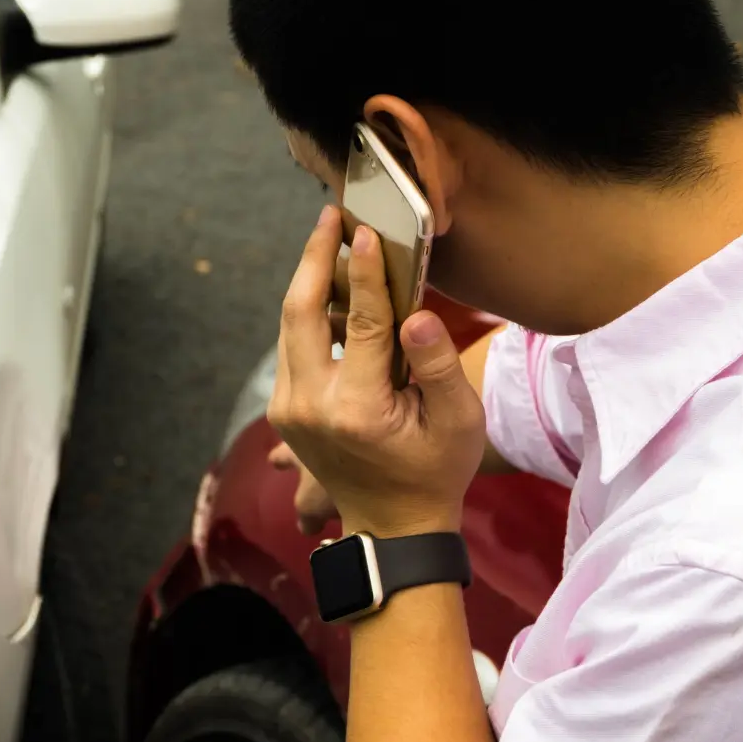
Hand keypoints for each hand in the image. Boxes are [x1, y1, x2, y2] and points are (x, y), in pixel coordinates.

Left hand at [270, 206, 482, 537]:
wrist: (392, 526)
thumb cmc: (435, 471)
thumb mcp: (458, 422)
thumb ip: (437, 365)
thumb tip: (415, 314)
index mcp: (356, 409)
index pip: (360, 323)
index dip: (363, 271)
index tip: (363, 228)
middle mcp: (311, 406)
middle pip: (299, 312)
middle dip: (313, 258)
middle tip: (330, 215)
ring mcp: (289, 409)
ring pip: (288, 326)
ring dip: (307, 281)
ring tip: (330, 239)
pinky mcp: (284, 409)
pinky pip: (292, 346)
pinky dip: (307, 312)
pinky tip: (329, 288)